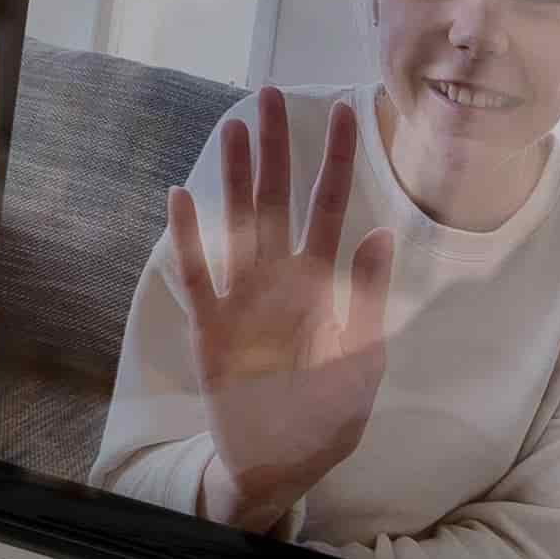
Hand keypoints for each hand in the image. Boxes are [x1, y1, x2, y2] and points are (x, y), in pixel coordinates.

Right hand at [164, 90, 395, 525]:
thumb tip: (379, 234)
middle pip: (276, 199)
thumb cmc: (326, 416)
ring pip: (236, 224)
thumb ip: (367, 298)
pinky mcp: (211, 327)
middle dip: (276, 148)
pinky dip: (190, 238)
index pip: (330, 208)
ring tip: (233, 127)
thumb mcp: (362, 362)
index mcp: (321, 284)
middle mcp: (279, 280)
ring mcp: (242, 299)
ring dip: (234, 177)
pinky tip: (180, 197)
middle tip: (271, 94)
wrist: (281, 465)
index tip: (345, 111)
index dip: (336, 161)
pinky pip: (198, 275)